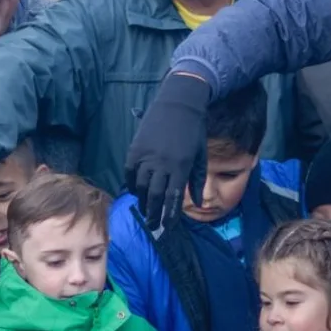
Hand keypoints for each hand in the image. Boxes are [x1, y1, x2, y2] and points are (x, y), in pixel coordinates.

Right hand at [124, 72, 209, 230]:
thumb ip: (196, 180)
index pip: (173, 197)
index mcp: (181, 166)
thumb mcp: (200, 156)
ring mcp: (146, 155)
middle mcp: (162, 163)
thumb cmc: (193, 130)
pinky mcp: (135, 148)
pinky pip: (130, 172)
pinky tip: (136, 192)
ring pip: (140, 185)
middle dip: (153, 213)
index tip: (167, 227)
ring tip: (145, 210)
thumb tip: (197, 204)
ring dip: (142, 201)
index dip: (169, 215)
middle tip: (152, 225)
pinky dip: (131, 184)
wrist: (178, 102)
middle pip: (155, 195)